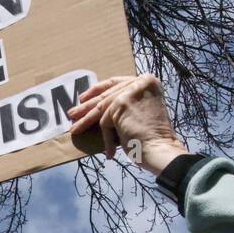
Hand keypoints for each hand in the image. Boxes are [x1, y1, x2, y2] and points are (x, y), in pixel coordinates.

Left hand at [67, 74, 188, 174]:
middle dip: (87, 106)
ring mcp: (131, 91)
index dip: (98, 90)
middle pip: (107, 95)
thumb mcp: (139, 112)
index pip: (116, 82)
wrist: (161, 150)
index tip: (84, 97)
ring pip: (102, 108)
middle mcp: (140, 81)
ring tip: (75, 128)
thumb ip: (124, 104)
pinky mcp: (122, 103)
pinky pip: (105, 121)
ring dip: (86, 121)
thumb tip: (98, 106)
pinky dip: (106, 138)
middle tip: (72, 114)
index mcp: (147, 81)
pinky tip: (109, 151)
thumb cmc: (152, 138)